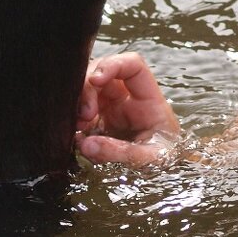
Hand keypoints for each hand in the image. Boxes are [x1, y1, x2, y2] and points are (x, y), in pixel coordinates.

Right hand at [76, 52, 180, 166]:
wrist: (165, 172)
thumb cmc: (165, 158)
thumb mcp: (151, 158)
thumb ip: (122, 152)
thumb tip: (87, 144)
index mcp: (148, 98)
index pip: (132, 65)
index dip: (112, 64)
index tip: (95, 80)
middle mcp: (128, 98)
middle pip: (102, 73)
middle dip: (87, 88)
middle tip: (84, 116)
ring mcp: (111, 109)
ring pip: (87, 91)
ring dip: (77, 105)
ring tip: (79, 128)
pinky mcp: (98, 124)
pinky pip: (79, 114)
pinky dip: (72, 122)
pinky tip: (75, 137)